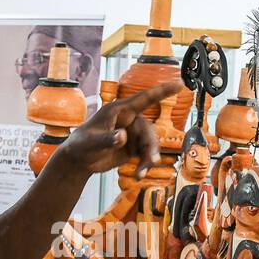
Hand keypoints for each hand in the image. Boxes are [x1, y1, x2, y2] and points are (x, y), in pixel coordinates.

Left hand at [57, 81, 181, 179]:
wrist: (78, 161)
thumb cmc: (81, 145)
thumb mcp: (92, 143)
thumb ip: (107, 139)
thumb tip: (123, 136)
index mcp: (119, 111)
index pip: (144, 98)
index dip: (163, 91)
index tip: (181, 83)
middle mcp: (128, 120)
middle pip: (149, 130)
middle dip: (151, 146)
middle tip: (151, 161)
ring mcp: (132, 134)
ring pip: (150, 144)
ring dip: (148, 158)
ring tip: (142, 173)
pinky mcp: (133, 148)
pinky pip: (146, 154)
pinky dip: (145, 165)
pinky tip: (139, 175)